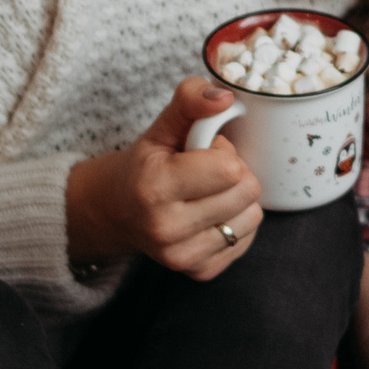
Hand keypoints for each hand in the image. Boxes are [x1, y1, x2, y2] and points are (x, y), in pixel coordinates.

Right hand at [64, 78, 261, 279]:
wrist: (116, 212)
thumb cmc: (145, 166)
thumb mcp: (161, 127)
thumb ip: (190, 101)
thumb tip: (225, 96)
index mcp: (154, 188)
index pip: (229, 168)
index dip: (222, 152)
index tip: (201, 153)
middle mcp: (166, 228)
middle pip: (247, 191)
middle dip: (234, 174)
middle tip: (204, 173)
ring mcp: (182, 257)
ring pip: (253, 217)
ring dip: (238, 200)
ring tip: (206, 194)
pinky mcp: (198, 272)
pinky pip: (247, 240)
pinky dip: (235, 223)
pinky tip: (209, 216)